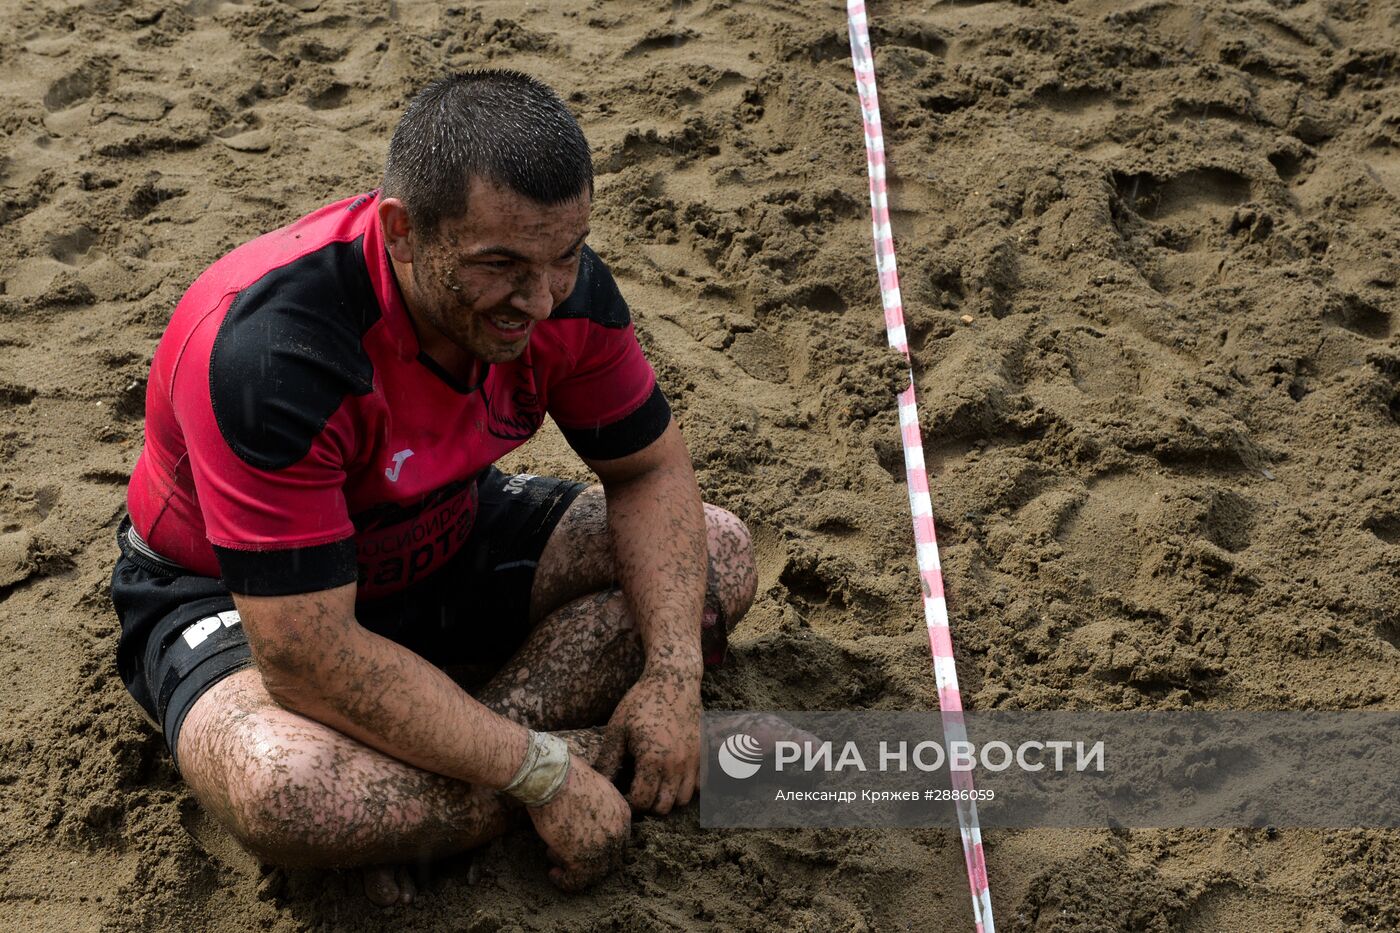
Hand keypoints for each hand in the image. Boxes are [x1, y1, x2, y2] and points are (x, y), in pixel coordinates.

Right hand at [526, 755, 631, 891]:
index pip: (618, 840)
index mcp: (623, 813)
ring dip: (575, 871)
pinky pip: (577, 880)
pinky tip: (554, 874)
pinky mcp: (582, 859)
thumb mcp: (595, 789)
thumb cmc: (566, 777)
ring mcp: (602, 847)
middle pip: (610, 859)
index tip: (580, 844)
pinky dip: (566, 881)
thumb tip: (586, 821)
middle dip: (589, 860)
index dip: (599, 846)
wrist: (552, 777)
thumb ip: (599, 809)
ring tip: (555, 863)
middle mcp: (619, 832)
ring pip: (595, 873)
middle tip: (567, 857)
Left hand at [608, 665, 701, 813]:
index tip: (622, 793)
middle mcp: (676, 765)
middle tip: (637, 791)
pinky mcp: (703, 754)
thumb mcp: (617, 729)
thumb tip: (599, 784)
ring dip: (668, 797)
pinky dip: (686, 787)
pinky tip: (672, 775)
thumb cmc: (641, 702)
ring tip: (654, 784)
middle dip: (648, 805)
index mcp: (652, 760)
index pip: (642, 801)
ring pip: (683, 799)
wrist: (674, 679)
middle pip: (664, 807)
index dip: (628, 802)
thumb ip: (608, 761)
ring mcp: (693, 760)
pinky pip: (699, 786)